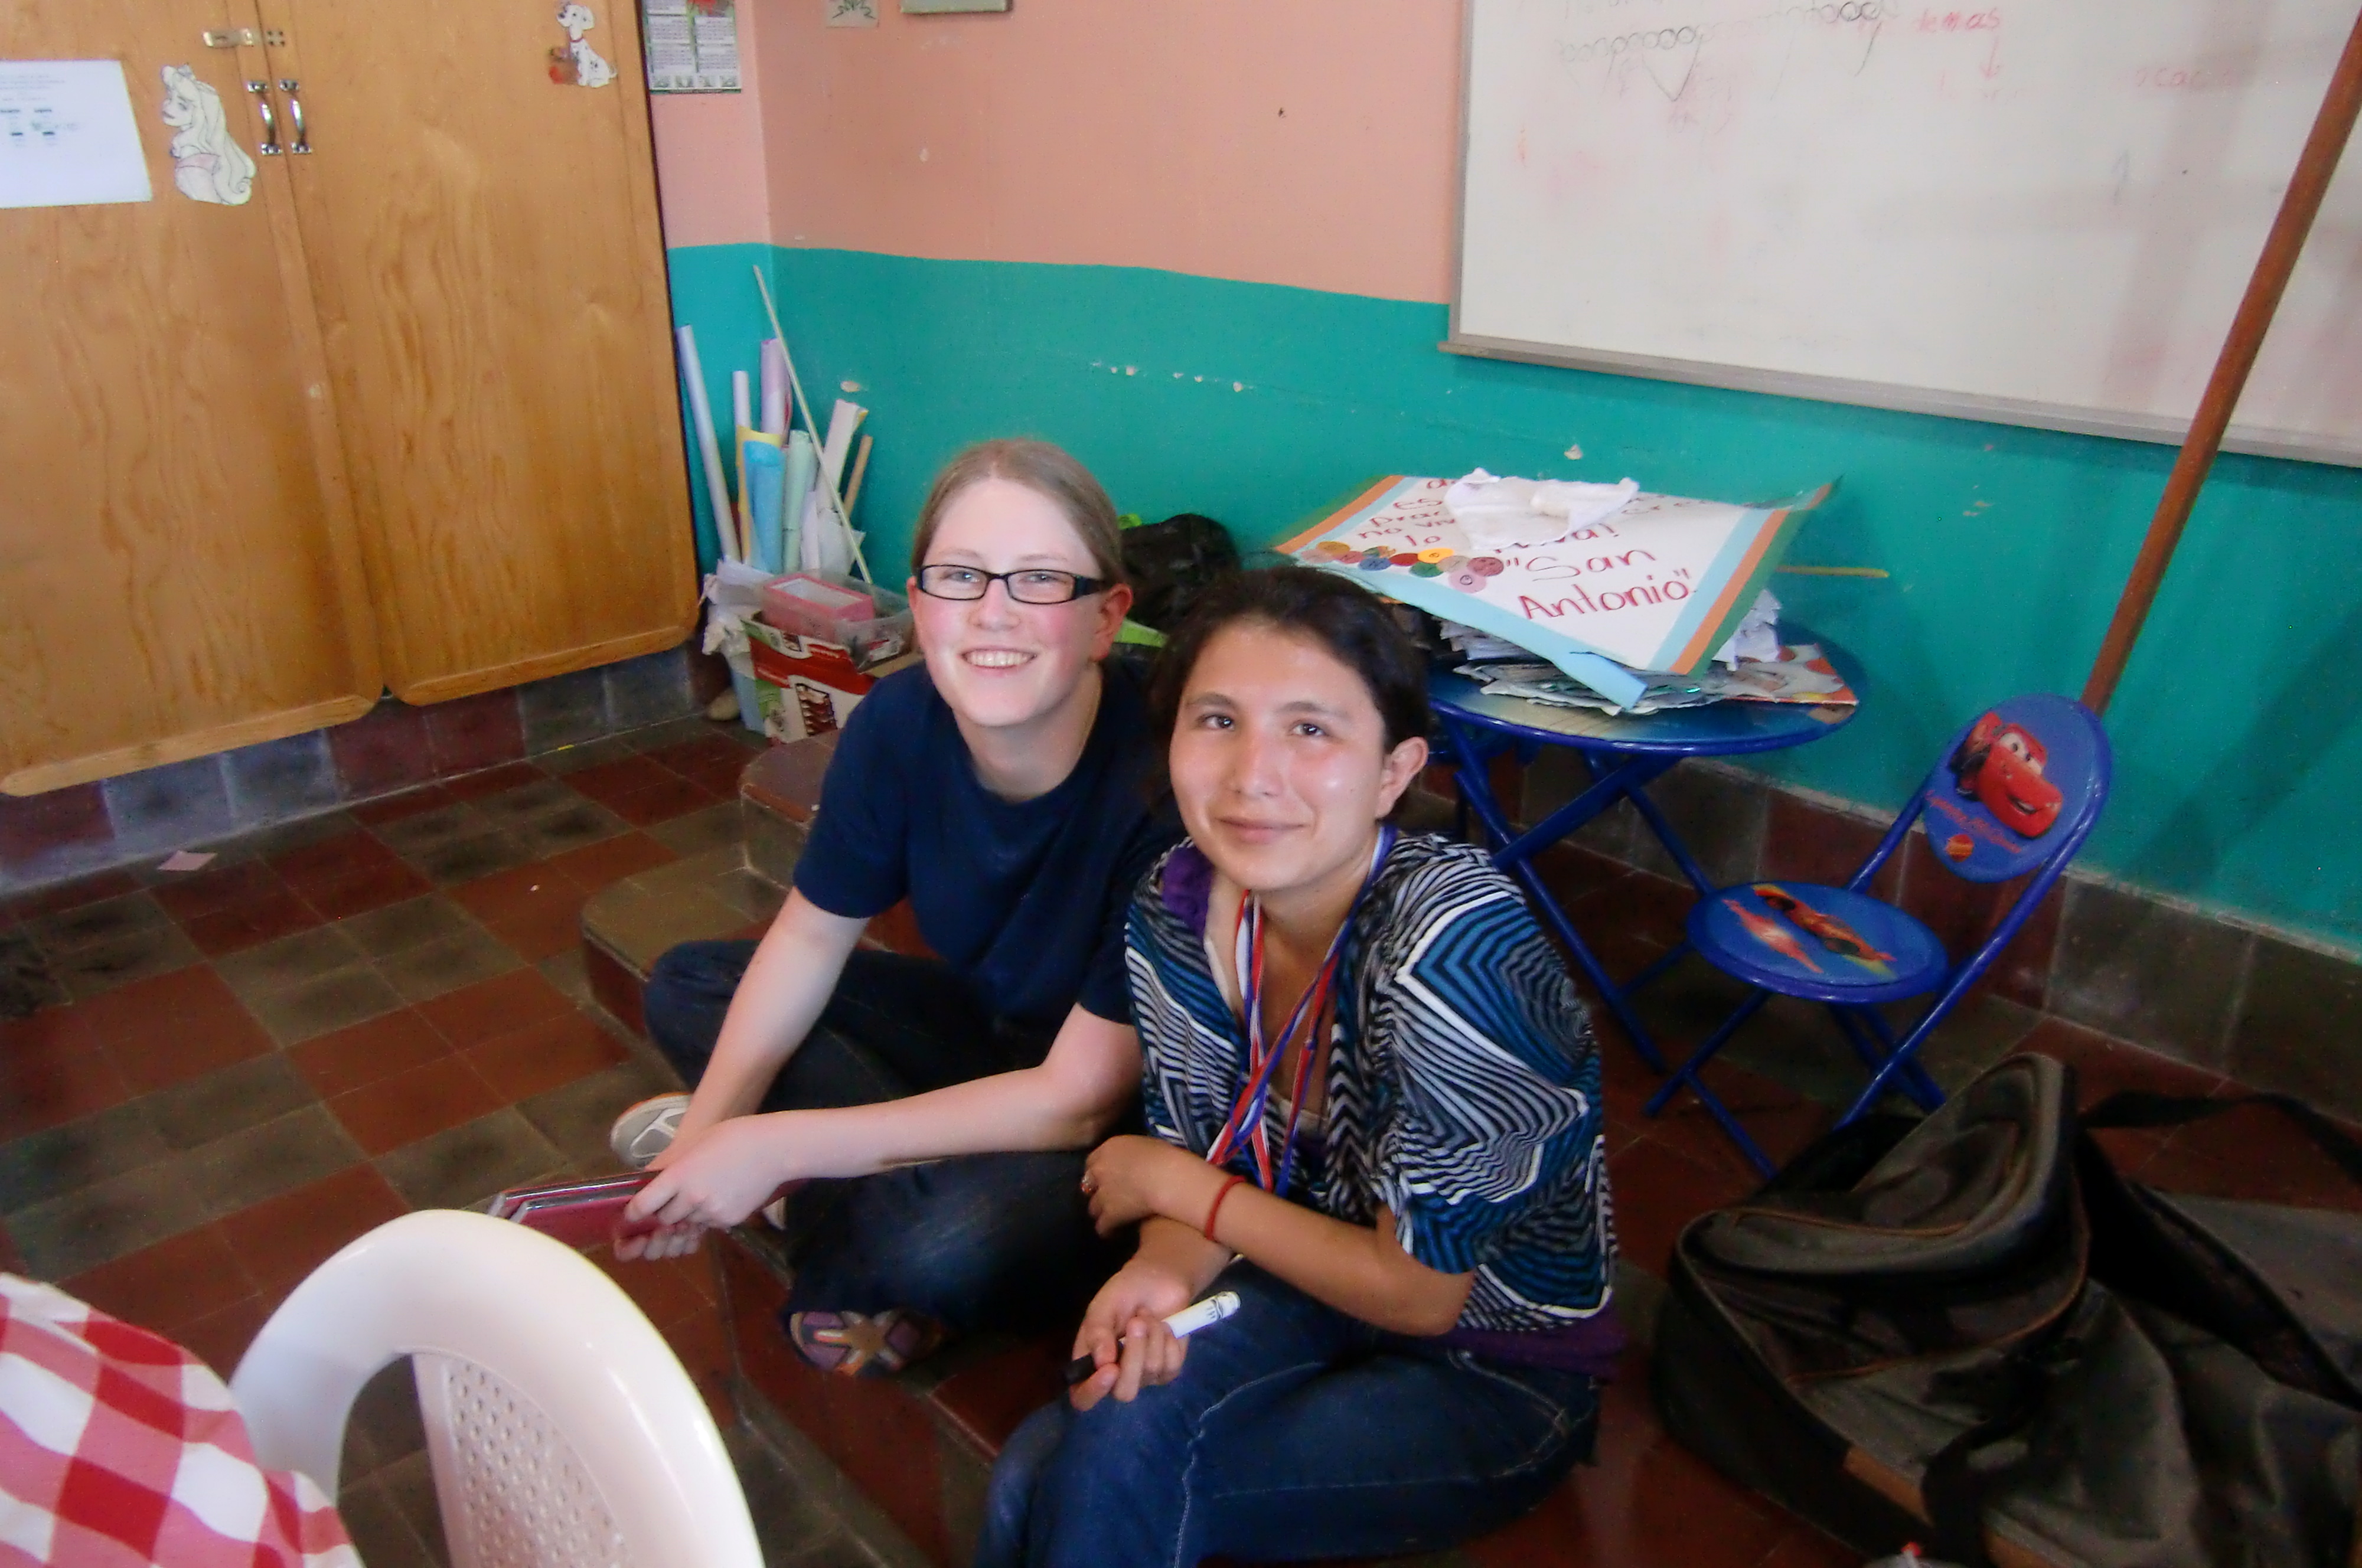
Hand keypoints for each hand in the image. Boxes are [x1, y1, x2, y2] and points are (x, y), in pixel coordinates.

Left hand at [623, 1115, 789, 1241]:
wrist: (774, 1149)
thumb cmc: (732, 1137)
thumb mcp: (695, 1142)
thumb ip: (669, 1163)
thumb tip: (647, 1179)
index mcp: (679, 1175)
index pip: (643, 1205)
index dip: (635, 1211)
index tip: (635, 1211)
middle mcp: (692, 1198)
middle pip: (664, 1219)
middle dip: (665, 1212)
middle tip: (676, 1198)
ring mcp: (711, 1212)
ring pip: (687, 1223)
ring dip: (688, 1214)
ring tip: (705, 1191)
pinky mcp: (728, 1220)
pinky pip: (708, 1224)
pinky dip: (709, 1215)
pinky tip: (722, 1195)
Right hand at [1068, 1260, 1194, 1410]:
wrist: (1158, 1280)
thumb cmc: (1124, 1292)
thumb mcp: (1103, 1304)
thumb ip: (1097, 1331)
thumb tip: (1102, 1363)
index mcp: (1090, 1362)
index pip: (1083, 1396)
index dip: (1093, 1391)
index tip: (1110, 1369)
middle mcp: (1116, 1375)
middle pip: (1124, 1391)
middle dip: (1134, 1356)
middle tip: (1137, 1322)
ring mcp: (1144, 1375)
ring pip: (1151, 1371)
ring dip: (1152, 1336)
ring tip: (1147, 1315)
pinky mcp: (1168, 1370)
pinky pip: (1172, 1365)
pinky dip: (1170, 1340)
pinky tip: (1165, 1325)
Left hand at [1082, 1136, 1214, 1235]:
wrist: (1167, 1176)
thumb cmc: (1165, 1155)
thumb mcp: (1142, 1145)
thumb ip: (1129, 1153)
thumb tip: (1131, 1161)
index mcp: (1108, 1149)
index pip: (1091, 1162)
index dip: (1098, 1172)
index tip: (1106, 1177)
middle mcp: (1100, 1170)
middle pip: (1087, 1185)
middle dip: (1096, 1192)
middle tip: (1109, 1198)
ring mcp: (1103, 1194)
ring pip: (1093, 1208)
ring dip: (1101, 1212)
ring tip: (1113, 1218)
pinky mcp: (1111, 1214)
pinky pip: (1102, 1227)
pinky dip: (1109, 1231)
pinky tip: (1117, 1232)